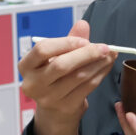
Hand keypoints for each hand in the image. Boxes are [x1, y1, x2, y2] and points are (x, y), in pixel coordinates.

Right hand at [19, 20, 116, 134]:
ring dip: (98, 63)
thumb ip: (68, 41)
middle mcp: (33, 83)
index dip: (65, 43)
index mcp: (26, 66)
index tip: (84, 40)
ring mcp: (49, 98)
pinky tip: (106, 66)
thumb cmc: (54, 76)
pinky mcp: (66, 107)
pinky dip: (100, 74)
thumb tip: (83, 24)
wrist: (54, 109)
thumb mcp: (55, 57)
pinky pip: (88, 87)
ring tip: (109, 54)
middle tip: (104, 47)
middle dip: (86, 54)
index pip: (42, 50)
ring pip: (79, 76)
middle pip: (61, 65)